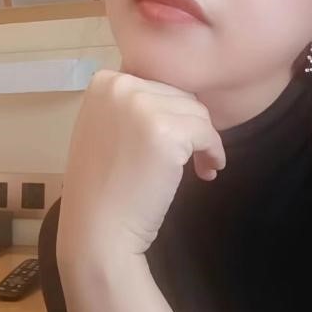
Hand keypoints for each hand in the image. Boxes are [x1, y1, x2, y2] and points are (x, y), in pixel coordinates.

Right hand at [56, 68, 225, 268]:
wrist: (98, 229)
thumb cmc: (103, 186)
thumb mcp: (105, 128)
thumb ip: (131, 106)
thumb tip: (174, 97)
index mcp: (104, 82)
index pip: (156, 85)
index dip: (169, 114)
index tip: (170, 143)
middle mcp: (121, 86)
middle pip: (179, 96)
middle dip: (189, 127)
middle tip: (190, 159)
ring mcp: (144, 107)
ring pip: (197, 113)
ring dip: (203, 140)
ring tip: (198, 166)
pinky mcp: (167, 131)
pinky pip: (207, 134)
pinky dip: (213, 152)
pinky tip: (207, 170)